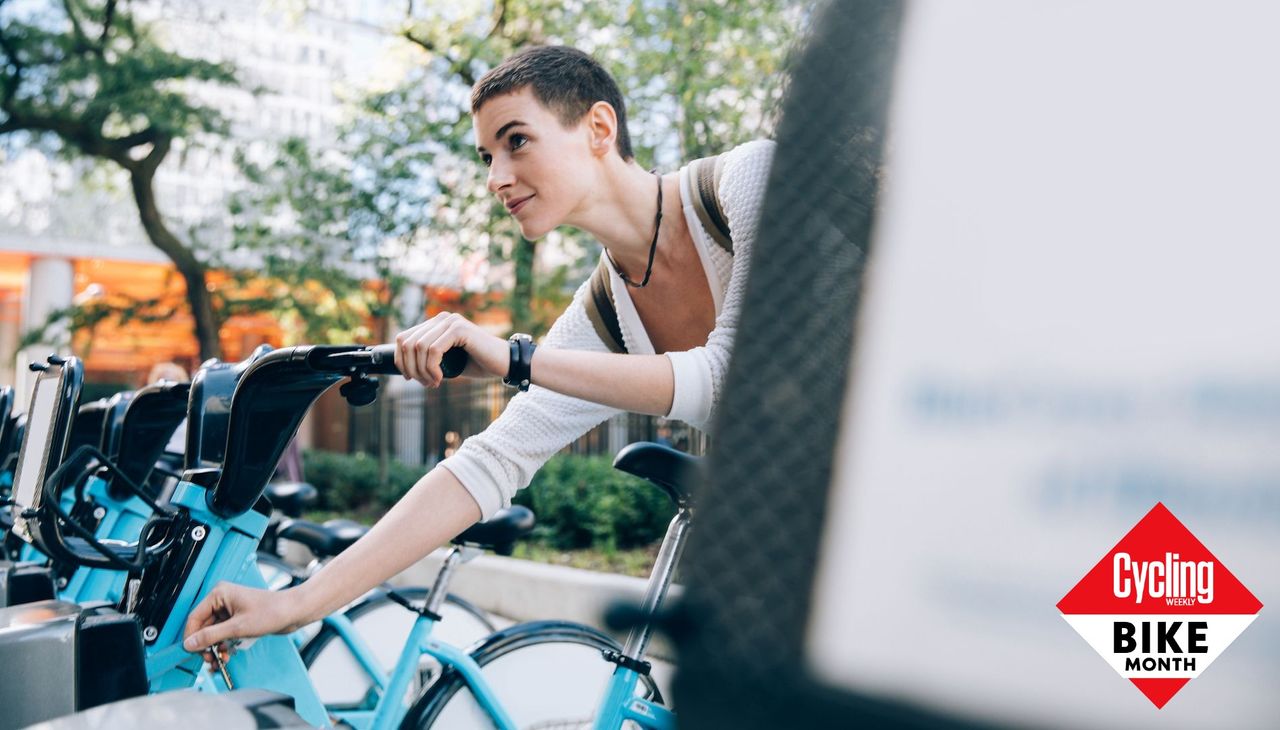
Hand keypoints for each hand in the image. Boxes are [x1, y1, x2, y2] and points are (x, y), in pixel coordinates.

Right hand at [183, 582, 304, 655]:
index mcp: (219, 594)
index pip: (195, 618)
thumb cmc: (271, 612)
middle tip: (209, 660)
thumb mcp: (238, 628)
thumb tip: (190, 644)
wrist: (294, 612)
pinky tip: (227, 655)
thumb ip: (211, 636)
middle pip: (203, 627)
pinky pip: (223, 634)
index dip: (192, 637)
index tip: (192, 652)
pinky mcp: (238, 618)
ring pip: (213, 633)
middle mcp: (222, 600)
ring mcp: (230, 610)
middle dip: (205, 645)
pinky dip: (223, 645)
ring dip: (214, 648)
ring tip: (220, 660)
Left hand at [395, 312, 508, 386]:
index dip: (401, 360)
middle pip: (407, 342)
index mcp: (436, 323)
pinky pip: (433, 350)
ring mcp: (450, 321)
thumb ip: (429, 358)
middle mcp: (441, 318)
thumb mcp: (447, 361)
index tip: (409, 378)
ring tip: (433, 383)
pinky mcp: (459, 329)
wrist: (505, 363)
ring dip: (422, 370)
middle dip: (411, 368)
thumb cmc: (478, 363)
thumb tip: (405, 368)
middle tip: (424, 383)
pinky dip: (432, 368)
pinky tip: (440, 378)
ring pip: (418, 347)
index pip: (404, 338)